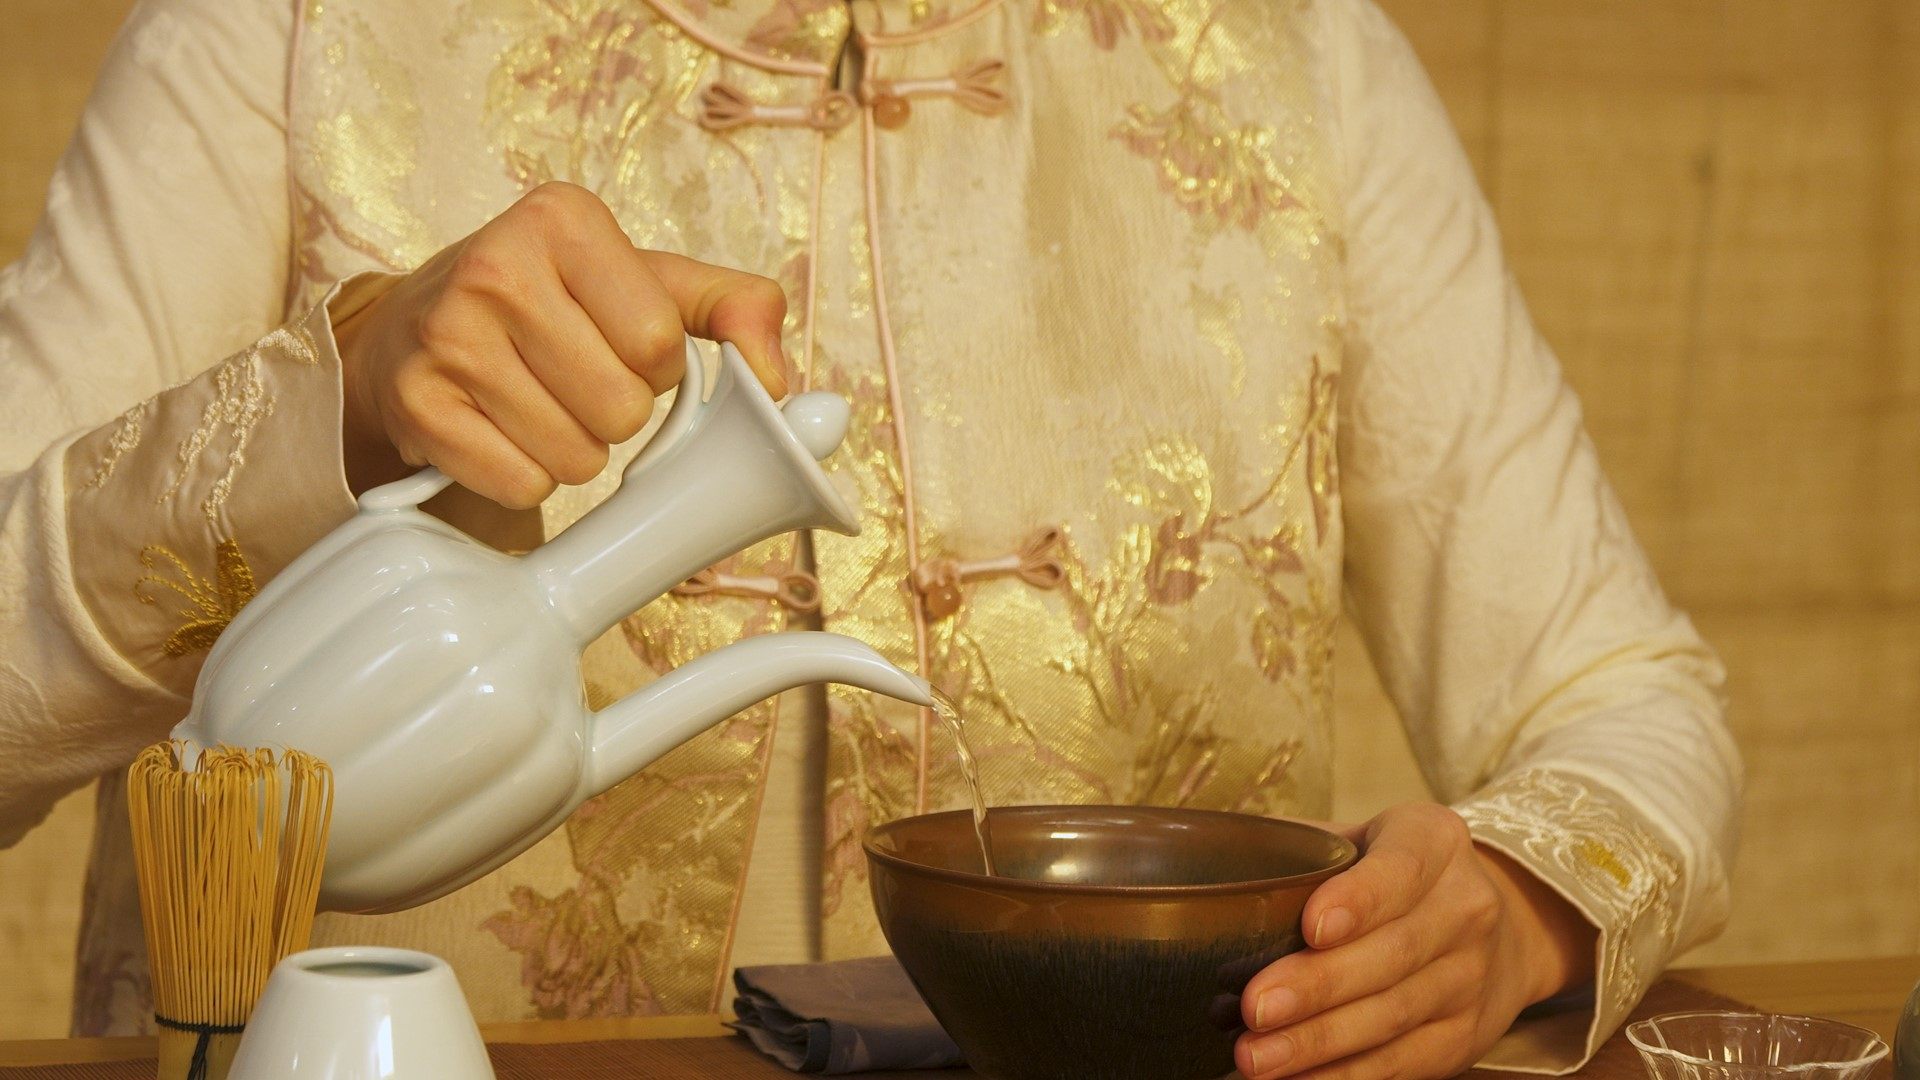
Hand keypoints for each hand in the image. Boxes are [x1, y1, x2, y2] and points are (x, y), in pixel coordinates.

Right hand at [332, 181, 789, 505]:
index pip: (660, 342)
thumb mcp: (647, 282)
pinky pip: (521, 485)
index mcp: (563, 219)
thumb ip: (734, 309)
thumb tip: (776, 380)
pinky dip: (525, 477)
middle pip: (622, 407)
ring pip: (575, 456)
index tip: (621, 346)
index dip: (656, 366)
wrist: (414, 329)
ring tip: (539, 405)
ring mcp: (446, 336)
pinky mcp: (415, 404)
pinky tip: (502, 432)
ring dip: (574, 450)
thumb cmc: (553, 306)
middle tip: (576, 381)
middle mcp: (495, 266)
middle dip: (616, 413)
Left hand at [1236, 803, 1596, 1079]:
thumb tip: (1209, 865)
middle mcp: (1465, 908)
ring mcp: (1470, 977)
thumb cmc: (1394, 877)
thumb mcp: (1364, 839)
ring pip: (1393, 1015)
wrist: (1500, 928)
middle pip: (1392, 954)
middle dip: (1319, 986)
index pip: (1402, 868)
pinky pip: (1403, 1062)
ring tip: (1256, 1056)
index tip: (1311, 927)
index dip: (1359, 900)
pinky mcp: (1464, 1035)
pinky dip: (1344, 1075)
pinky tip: (1295, 1078)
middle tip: (1254, 1008)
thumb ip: (1301, 850)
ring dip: (1319, 1043)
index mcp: (1435, 843)